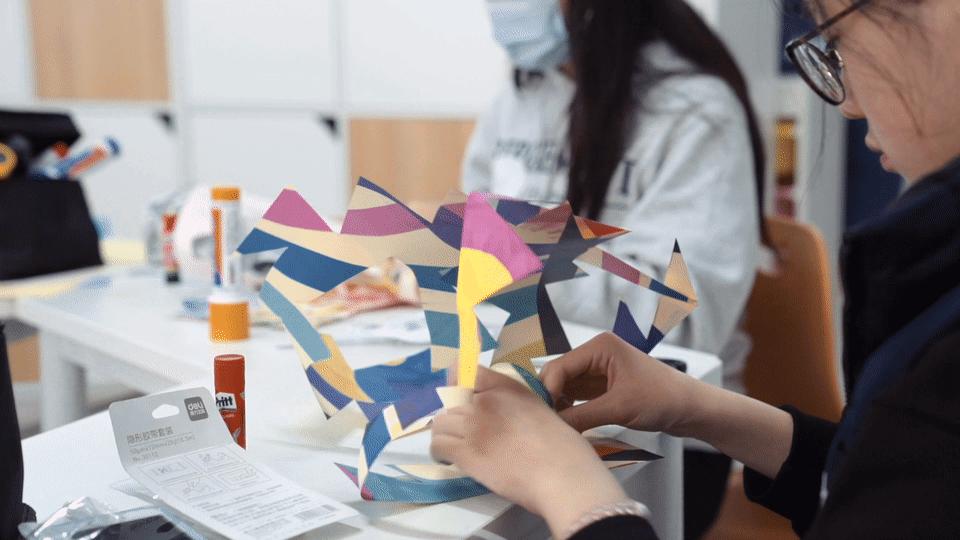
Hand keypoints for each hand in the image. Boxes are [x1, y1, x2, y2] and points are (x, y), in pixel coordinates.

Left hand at [431, 366, 628, 536]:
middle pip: (451, 401)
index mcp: (507, 388)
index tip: (458, 392)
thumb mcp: (540, 410)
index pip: (466, 372)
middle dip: (455, 415)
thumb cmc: (563, 447)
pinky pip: (438, 446)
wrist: (561, 474)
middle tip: (465, 430)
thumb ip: (516, 407)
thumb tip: (505, 418)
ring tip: (455, 445)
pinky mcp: (465, 453)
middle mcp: (485, 401)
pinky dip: (440, 451)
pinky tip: (448, 458)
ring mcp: (472, 426)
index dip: (456, 380)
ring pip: (440, 423)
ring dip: (446, 433)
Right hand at [540, 332, 694, 434]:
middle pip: (560, 375)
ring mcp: (600, 370)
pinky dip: (571, 409)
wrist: (691, 409)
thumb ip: (582, 416)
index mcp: (600, 346)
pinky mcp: (604, 387)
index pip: (560, 366)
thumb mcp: (619, 408)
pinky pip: (578, 396)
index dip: (547, 390)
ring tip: (553, 426)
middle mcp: (597, 354)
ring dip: (560, 404)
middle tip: (543, 423)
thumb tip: (552, 427)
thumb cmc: (662, 399)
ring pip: (567, 387)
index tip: (541, 415)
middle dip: (551, 397)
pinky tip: (566, 424)